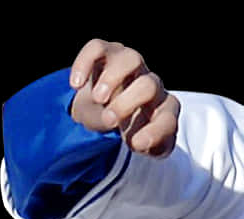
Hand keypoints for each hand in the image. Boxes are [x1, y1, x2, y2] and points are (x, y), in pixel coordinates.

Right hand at [69, 39, 179, 156]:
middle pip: (149, 85)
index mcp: (162, 112)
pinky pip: (98, 48)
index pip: (167, 119)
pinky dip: (86, 63)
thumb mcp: (125, 139)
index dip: (155, 132)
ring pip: (130, 59)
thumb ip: (120, 132)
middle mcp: (151, 85)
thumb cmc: (122, 128)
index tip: (134, 144)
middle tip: (108, 119)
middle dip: (127, 103)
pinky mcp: (108, 52)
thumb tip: (109, 118)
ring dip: (113, 78)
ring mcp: (131, 65)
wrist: (104, 108)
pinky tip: (76, 85)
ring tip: (97, 98)